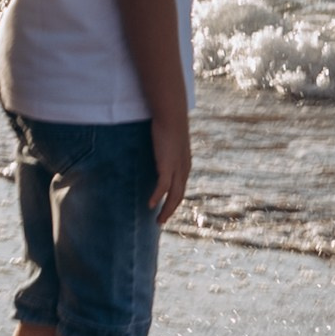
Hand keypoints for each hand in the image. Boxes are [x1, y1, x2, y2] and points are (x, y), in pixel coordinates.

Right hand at [148, 105, 191, 222]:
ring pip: (173, 196)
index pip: (180, 188)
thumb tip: (158, 148)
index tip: (166, 209)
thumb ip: (165, 148)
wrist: (172, 114)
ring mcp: (177, 169)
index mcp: (184, 165)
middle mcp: (183, 169)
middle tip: (161, 221)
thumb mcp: (169, 139)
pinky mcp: (167, 165)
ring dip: (166, 209)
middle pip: (178, 196)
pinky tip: (150, 205)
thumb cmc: (169, 123)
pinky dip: (157, 197)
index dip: (173, 201)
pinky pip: (162, 187)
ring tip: (157, 220)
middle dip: (170, 210)